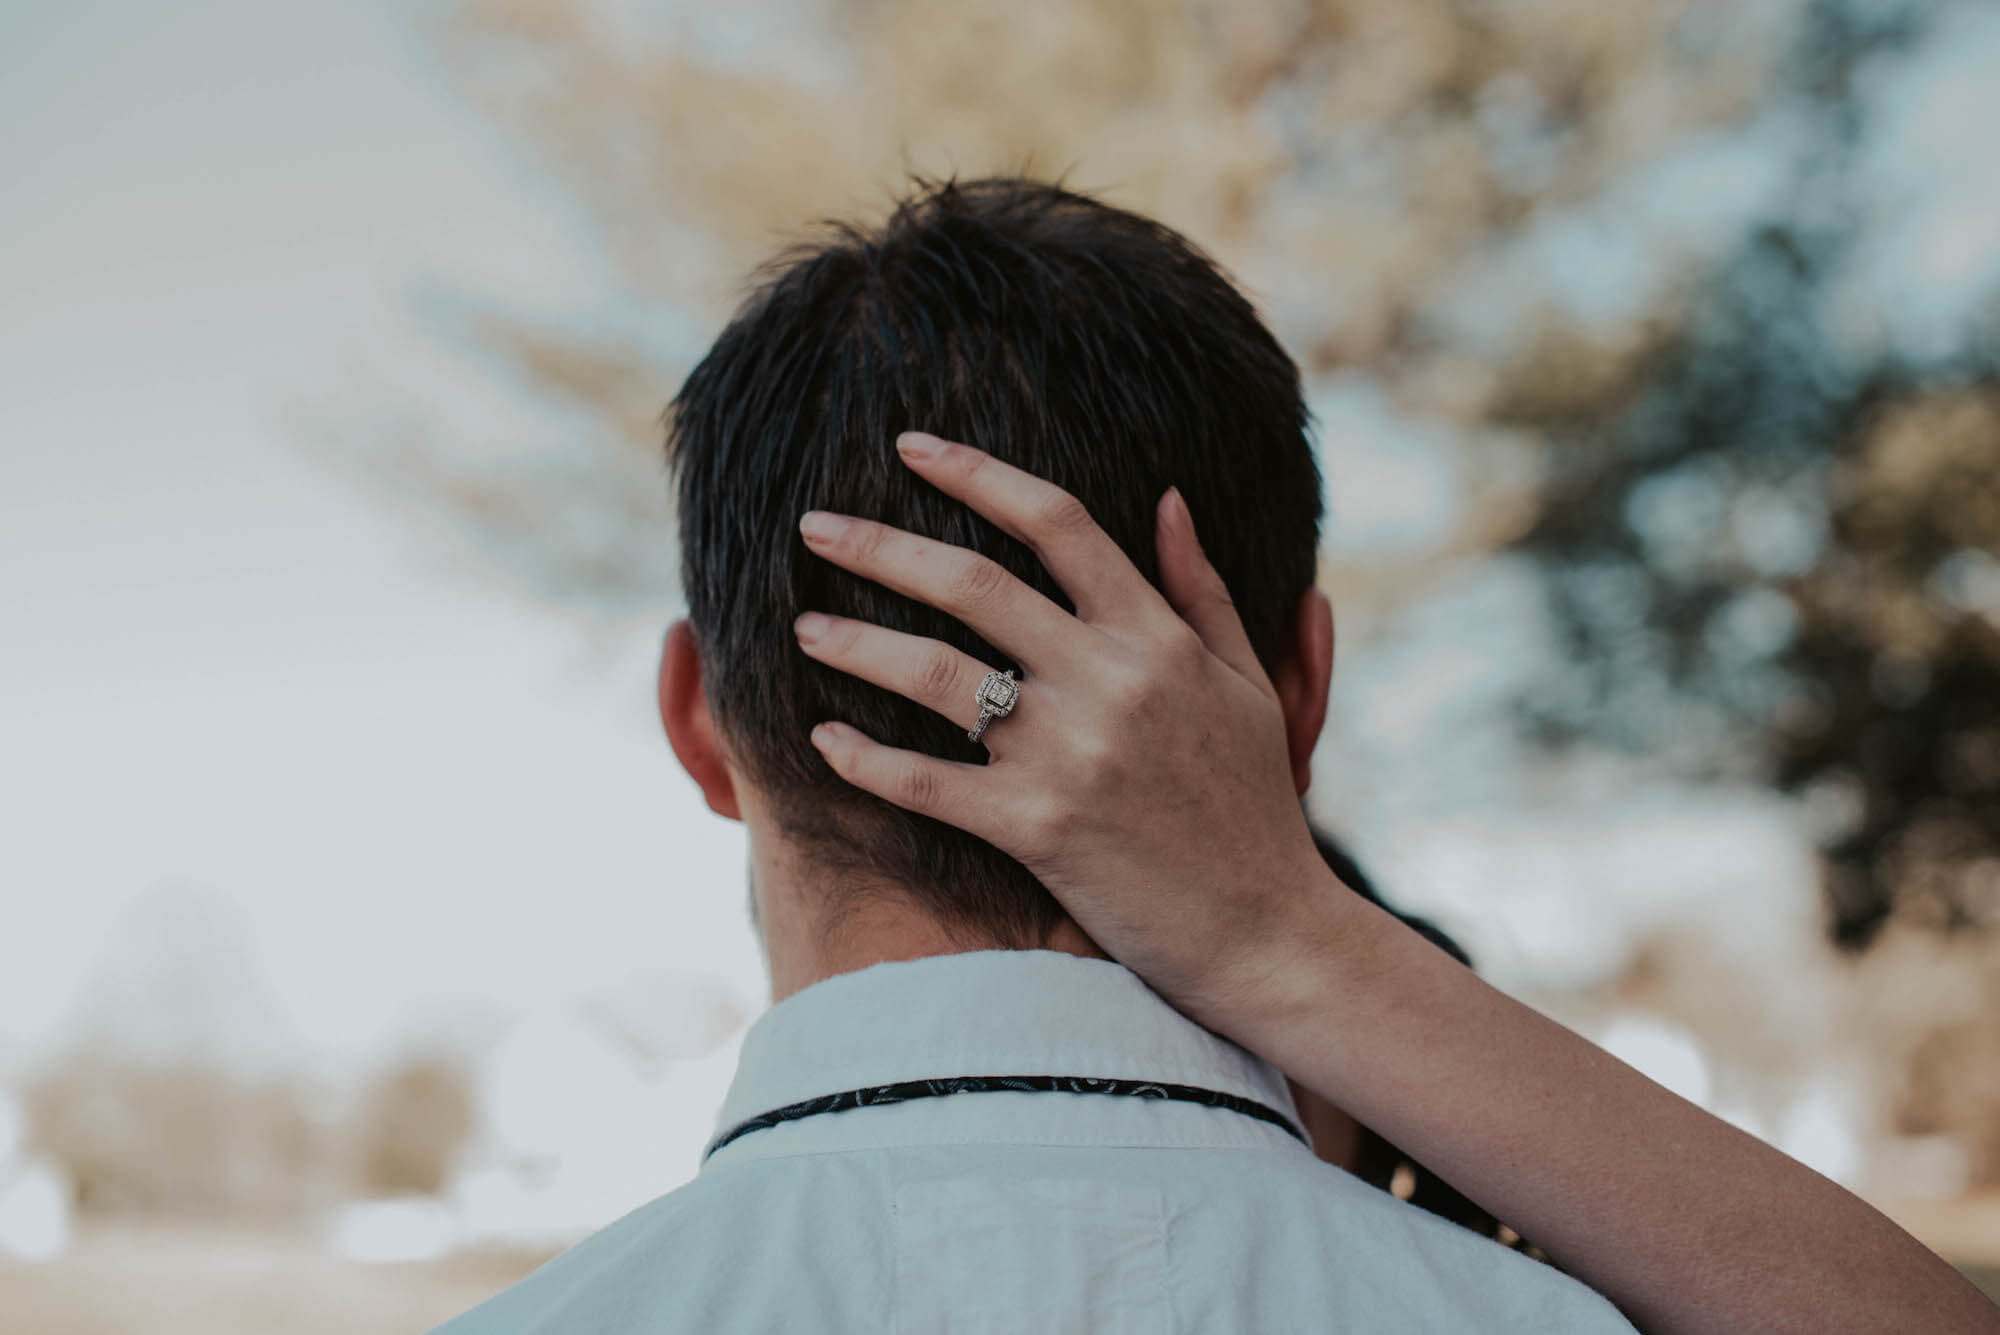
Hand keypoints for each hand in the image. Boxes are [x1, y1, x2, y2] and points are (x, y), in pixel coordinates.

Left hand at [792, 430, 1342, 1036]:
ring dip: (855, 645)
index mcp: (1157, 637)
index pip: (1057, 523)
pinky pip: (928, 782)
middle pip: (971, 584)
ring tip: (804, 628)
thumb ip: (1203, 590)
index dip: (976, 474)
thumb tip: (1168, 499)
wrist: (1270, 933)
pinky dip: (866, 760)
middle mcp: (1109, 681)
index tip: (911, 448)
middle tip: (814, 526)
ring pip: (934, 674)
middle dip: (879, 546)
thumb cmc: (1255, 807)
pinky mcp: (1038, 828)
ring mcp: (1070, 754)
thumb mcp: (1250, 684)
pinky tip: (824, 740)